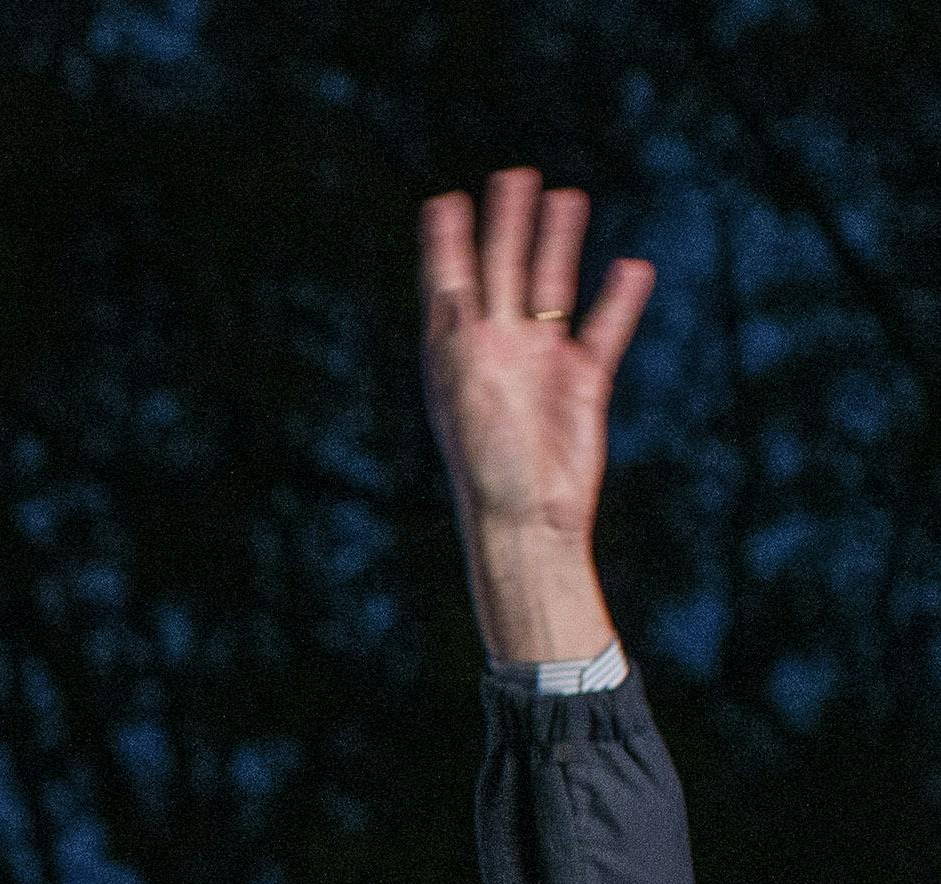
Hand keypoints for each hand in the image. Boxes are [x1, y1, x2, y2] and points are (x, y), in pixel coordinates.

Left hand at [419, 170, 651, 665]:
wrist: (526, 517)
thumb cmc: (486, 461)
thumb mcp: (467, 386)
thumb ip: (465, 335)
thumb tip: (452, 289)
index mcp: (455, 350)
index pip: (448, 280)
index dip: (446, 241)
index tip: (443, 199)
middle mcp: (495, 349)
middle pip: (502, 271)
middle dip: (507, 225)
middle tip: (514, 174)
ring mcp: (539, 363)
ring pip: (552, 289)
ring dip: (559, 244)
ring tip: (567, 197)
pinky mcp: (582, 384)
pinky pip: (603, 330)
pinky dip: (618, 299)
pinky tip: (632, 265)